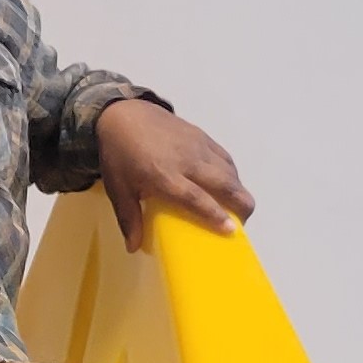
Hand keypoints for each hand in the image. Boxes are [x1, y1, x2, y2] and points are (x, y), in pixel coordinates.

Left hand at [95, 97, 254, 251]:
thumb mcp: (119, 189)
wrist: (124, 114)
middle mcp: (186, 161)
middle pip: (222, 183)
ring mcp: (197, 146)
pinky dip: (233, 173)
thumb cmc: (120, 156)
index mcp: (163, 175)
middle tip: (243, 222)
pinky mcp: (202, 136)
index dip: (215, 213)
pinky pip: (224, 157)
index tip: (231, 229)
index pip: (196, 197)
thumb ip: (129, 218)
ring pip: (229, 170)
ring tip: (239, 206)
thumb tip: (134, 248)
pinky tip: (231, 184)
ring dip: (239, 189)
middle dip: (241, 203)